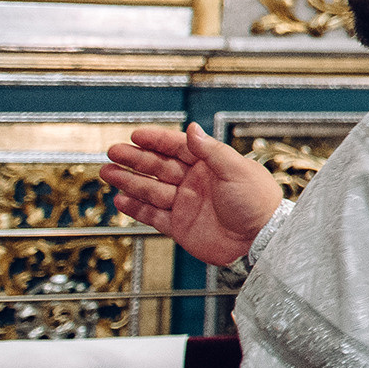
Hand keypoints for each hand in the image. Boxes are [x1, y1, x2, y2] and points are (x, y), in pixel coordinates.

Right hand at [102, 125, 283, 266]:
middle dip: (136, 159)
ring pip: (151, 190)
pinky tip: (120, 199)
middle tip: (113, 151)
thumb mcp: (236, 170)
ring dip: (130, 181)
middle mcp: (196, 183)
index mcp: (211, 165)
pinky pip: (153, 215)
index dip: (157, 141)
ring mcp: (186, 204)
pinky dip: (136, 208)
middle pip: (159, 167)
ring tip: (107, 172)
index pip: (178, 147)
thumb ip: (211, 150)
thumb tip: (192, 128)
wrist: (261, 240)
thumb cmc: (258, 202)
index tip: (136, 135)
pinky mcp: (180, 226)